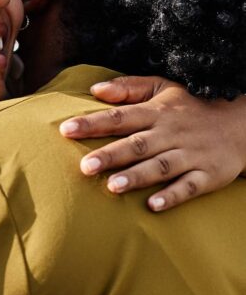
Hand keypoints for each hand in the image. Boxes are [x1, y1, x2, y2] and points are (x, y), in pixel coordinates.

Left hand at [57, 75, 245, 211]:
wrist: (244, 124)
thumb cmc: (192, 108)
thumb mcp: (164, 89)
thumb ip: (129, 88)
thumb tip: (94, 89)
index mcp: (157, 113)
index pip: (119, 117)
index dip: (93, 123)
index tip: (66, 130)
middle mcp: (171, 134)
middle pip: (137, 144)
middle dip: (111, 155)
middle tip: (84, 166)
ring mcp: (191, 155)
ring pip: (161, 166)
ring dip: (137, 176)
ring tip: (112, 186)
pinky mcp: (208, 174)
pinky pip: (189, 186)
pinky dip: (172, 195)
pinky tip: (152, 205)